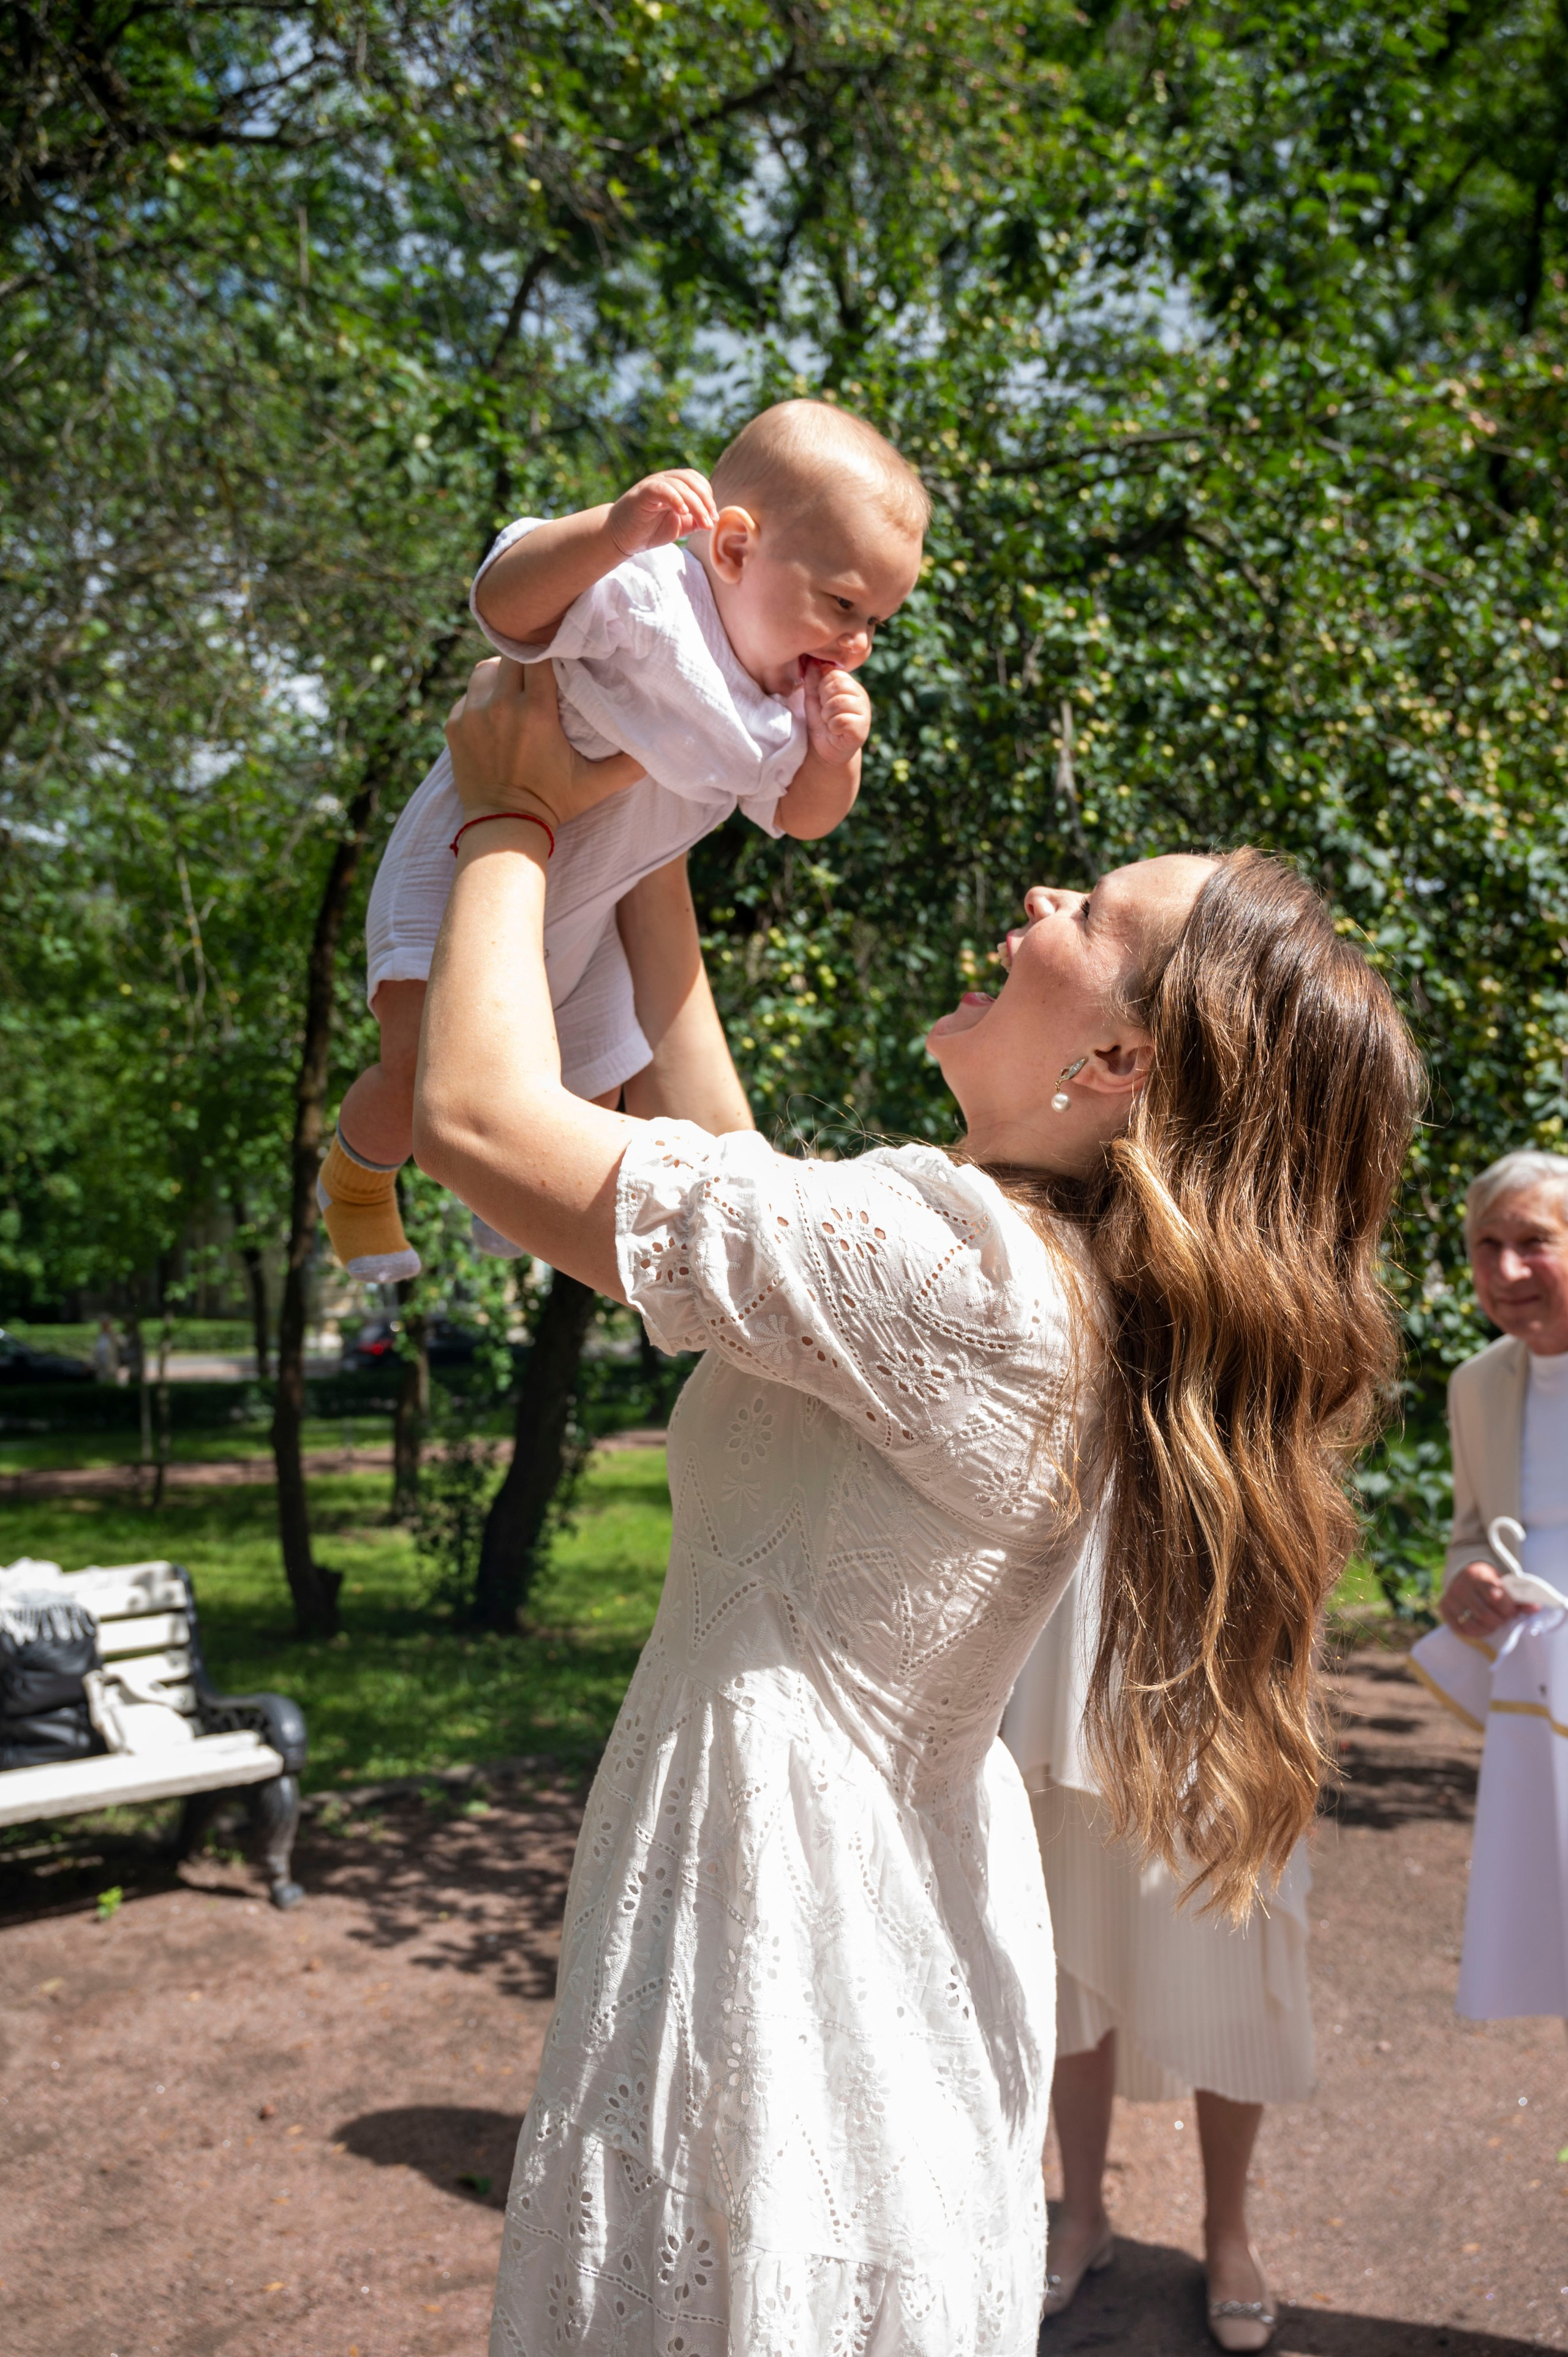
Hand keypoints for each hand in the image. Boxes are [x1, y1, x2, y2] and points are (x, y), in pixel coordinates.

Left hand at [444, 658, 642, 832]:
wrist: (503, 828)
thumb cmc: (551, 805)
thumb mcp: (593, 786)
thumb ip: (626, 767)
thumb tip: (656, 749)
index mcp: (535, 712)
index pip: (540, 656)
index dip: (549, 650)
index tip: (559, 653)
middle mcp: (501, 706)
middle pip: (510, 655)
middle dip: (524, 658)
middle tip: (537, 669)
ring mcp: (473, 715)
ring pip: (484, 669)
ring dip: (499, 673)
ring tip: (513, 686)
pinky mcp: (454, 727)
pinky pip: (467, 696)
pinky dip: (480, 698)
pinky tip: (494, 713)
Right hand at [606, 468, 717, 556]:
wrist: (621, 537)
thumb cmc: (649, 530)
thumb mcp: (678, 526)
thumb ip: (694, 521)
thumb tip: (713, 519)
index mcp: (674, 485)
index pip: (697, 480)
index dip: (708, 496)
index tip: (713, 518)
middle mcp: (664, 480)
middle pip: (691, 480)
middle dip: (706, 501)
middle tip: (711, 521)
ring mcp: (652, 484)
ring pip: (680, 485)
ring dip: (696, 504)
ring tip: (703, 524)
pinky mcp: (642, 493)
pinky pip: (661, 488)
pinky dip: (675, 498)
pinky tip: (683, 513)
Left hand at [803, 658, 870, 764]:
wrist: (825, 750)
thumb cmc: (821, 723)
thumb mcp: (813, 698)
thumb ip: (813, 680)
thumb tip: (812, 660)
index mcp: (850, 686)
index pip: (835, 674)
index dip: (822, 687)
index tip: (822, 701)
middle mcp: (861, 696)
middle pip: (838, 685)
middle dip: (824, 701)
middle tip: (825, 713)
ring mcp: (864, 712)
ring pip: (840, 702)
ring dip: (827, 715)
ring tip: (829, 722)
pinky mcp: (862, 729)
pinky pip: (842, 720)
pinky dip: (833, 726)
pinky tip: (835, 731)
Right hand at [1439, 1559, 1534, 1639]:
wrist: (1464, 1572)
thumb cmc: (1488, 1580)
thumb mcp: (1503, 1582)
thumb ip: (1519, 1597)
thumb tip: (1536, 1609)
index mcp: (1479, 1576)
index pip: (1495, 1596)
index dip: (1507, 1609)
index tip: (1512, 1612)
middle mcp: (1462, 1586)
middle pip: (1484, 1614)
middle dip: (1499, 1621)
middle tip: (1504, 1619)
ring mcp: (1451, 1597)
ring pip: (1471, 1623)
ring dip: (1487, 1629)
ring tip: (1494, 1624)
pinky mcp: (1443, 1607)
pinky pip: (1459, 1628)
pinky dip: (1472, 1632)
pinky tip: (1481, 1628)